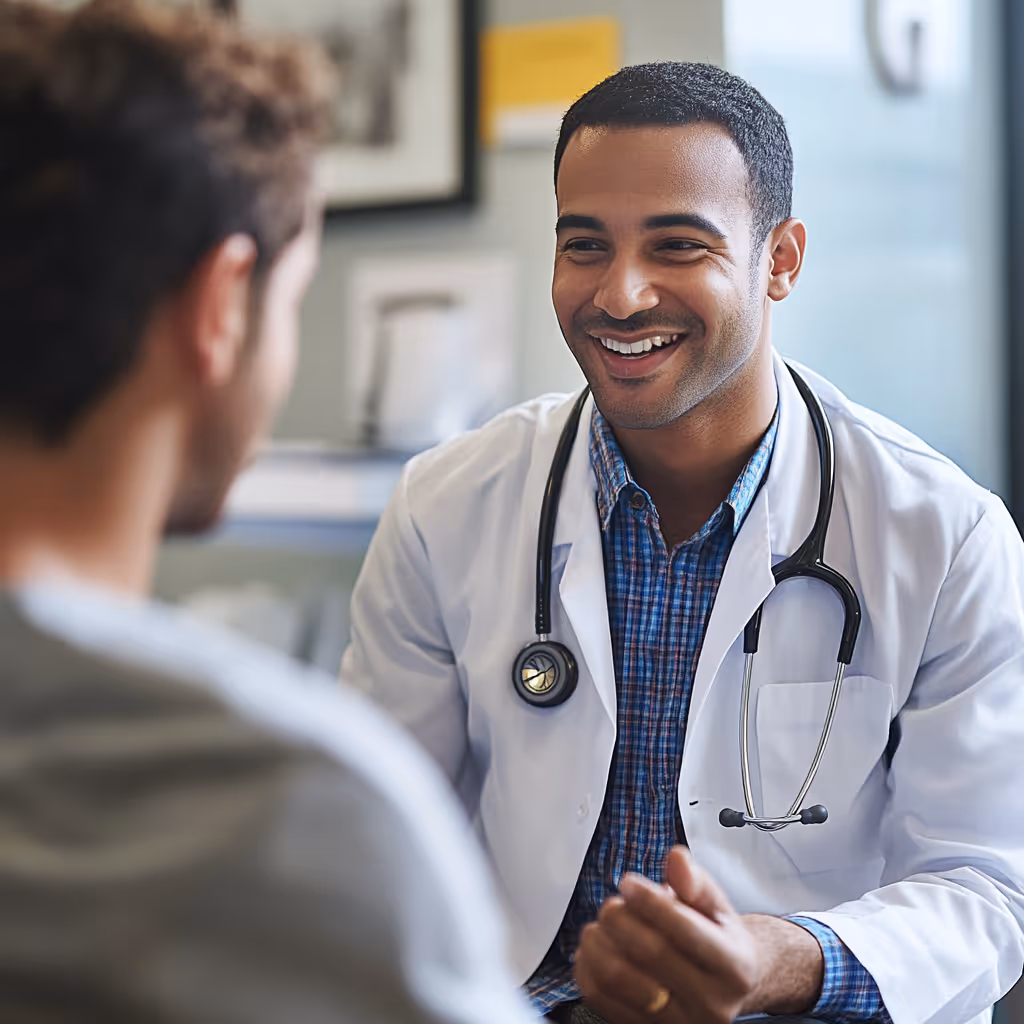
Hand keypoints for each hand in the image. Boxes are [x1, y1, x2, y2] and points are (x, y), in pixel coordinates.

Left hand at [573, 846, 822, 1023]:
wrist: (725, 988)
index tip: (628, 883)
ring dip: (598, 942)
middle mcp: (711, 1004)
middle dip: (619, 918)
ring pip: (618, 979)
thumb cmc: (716, 940)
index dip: (650, 901)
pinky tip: (594, 949)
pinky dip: (586, 968)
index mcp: (733, 966)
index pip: (685, 930)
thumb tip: (677, 858)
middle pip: (648, 953)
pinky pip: (601, 999)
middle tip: (612, 904)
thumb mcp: (717, 907)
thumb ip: (696, 881)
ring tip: (600, 925)